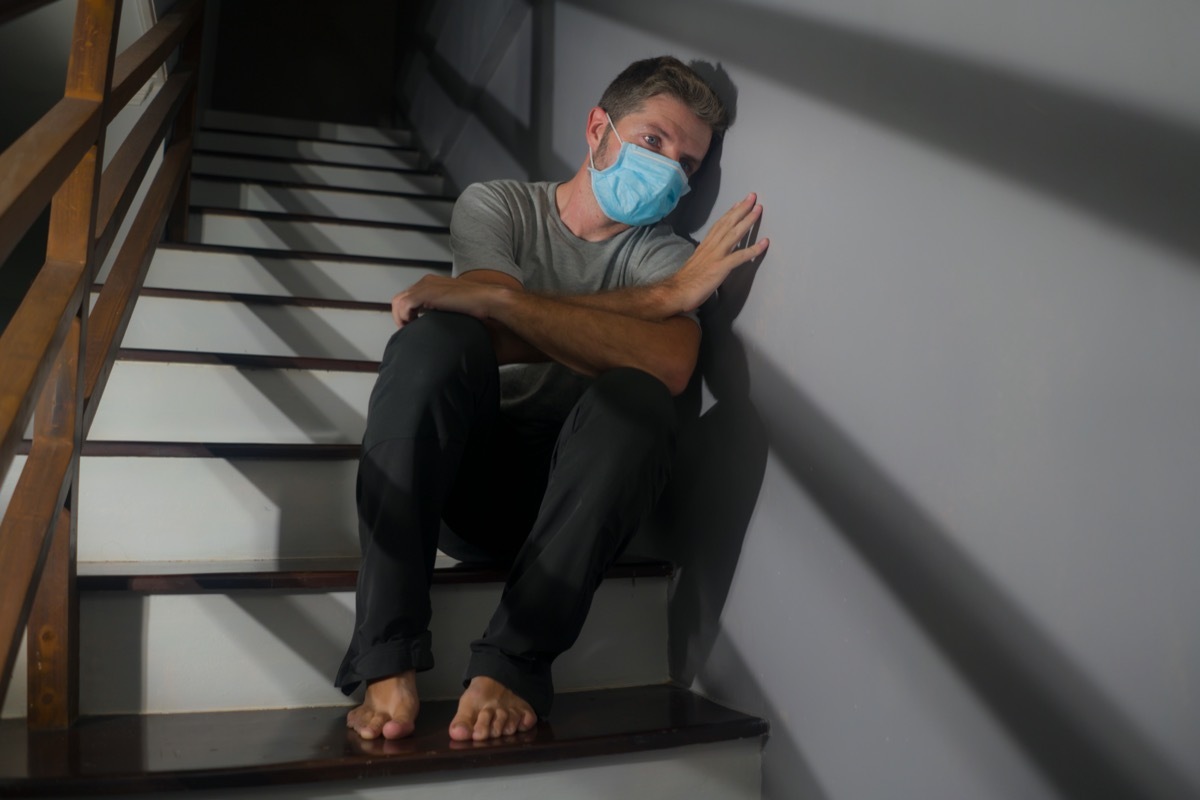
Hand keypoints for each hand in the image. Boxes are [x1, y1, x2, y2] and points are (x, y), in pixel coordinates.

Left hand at [390, 275, 506, 327]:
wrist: (488, 299)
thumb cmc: (477, 305)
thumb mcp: (454, 305)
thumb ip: (442, 308)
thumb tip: (436, 321)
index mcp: (432, 282)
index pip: (408, 296)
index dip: (405, 313)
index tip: (411, 326)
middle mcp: (427, 281)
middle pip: (400, 298)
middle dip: (400, 316)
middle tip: (408, 329)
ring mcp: (426, 285)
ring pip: (398, 301)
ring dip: (400, 317)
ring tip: (409, 329)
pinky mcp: (427, 293)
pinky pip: (404, 304)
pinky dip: (404, 317)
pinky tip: (413, 325)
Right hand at [665, 193, 767, 312]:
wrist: (676, 292)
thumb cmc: (685, 282)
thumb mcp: (696, 263)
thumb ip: (705, 257)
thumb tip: (711, 256)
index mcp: (705, 246)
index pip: (719, 225)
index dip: (730, 213)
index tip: (738, 203)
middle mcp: (711, 247)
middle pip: (728, 223)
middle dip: (741, 209)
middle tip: (752, 196)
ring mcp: (716, 256)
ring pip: (734, 234)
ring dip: (748, 220)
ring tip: (759, 210)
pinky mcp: (720, 267)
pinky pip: (740, 256)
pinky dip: (753, 249)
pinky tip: (764, 243)